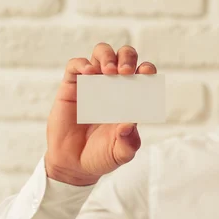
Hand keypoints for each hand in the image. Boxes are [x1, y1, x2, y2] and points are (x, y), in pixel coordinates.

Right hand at [45, 43, 156, 185]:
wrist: (74, 165)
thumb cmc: (101, 156)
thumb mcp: (120, 153)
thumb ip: (128, 142)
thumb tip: (129, 125)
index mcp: (131, 98)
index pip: (143, 75)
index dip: (147, 69)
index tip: (146, 73)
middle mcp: (114, 86)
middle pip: (124, 56)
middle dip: (127, 58)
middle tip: (125, 72)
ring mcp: (93, 84)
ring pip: (101, 53)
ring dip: (107, 56)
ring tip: (109, 71)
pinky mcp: (72, 87)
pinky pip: (75, 66)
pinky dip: (82, 64)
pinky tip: (88, 73)